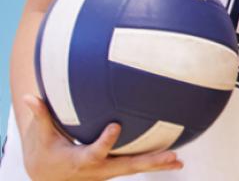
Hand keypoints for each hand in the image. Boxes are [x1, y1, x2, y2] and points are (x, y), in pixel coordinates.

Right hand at [19, 95, 181, 179]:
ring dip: (157, 165)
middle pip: (126, 166)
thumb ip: (40, 116)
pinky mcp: (113, 169)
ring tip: (179, 162)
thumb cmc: (45, 151)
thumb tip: (30, 96)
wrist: (48, 177)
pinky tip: (175, 160)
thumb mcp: (41, 136)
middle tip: (171, 157)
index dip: (105, 141)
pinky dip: (153, 164)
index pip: (94, 152)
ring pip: (135, 168)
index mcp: (79, 160)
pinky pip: (135, 166)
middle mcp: (97, 169)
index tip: (116, 126)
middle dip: (148, 162)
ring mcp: (108, 171)